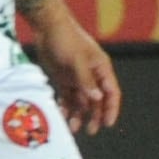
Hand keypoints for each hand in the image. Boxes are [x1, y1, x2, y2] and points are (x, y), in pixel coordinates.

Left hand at [37, 14, 121, 136]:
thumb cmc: (66, 40)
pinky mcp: (64, 79)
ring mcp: (77, 78)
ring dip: (78, 115)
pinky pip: (67, 97)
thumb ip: (85, 80)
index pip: (111, 92)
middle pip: (97, 100)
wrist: (47, 27)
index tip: (108, 124)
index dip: (111, 109)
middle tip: (90, 131)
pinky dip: (65, 107)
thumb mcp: (76, 60)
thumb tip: (96, 98)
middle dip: (95, 116)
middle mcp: (92, 76)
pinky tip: (61, 117)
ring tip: (72, 128)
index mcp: (101, 69)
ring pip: (81, 101)